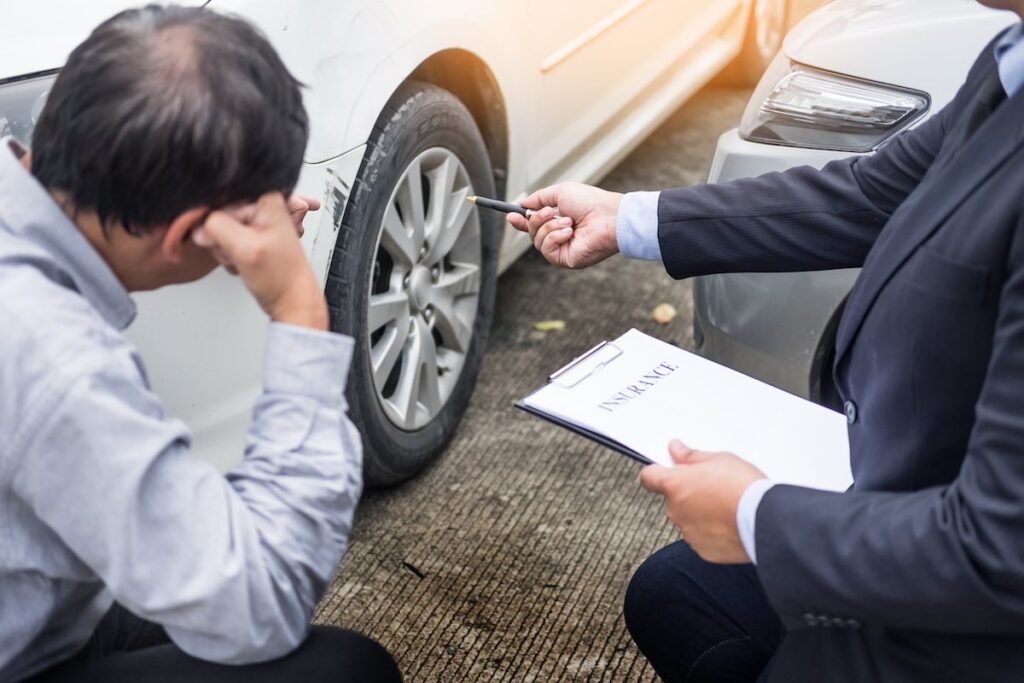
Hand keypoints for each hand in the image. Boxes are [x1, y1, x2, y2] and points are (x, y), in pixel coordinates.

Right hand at [192, 193, 328, 330]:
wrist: (290, 300)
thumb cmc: (281, 277)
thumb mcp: (246, 248)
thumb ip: (217, 228)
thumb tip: (197, 225)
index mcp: (267, 199)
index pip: (222, 200)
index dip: (216, 222)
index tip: (223, 239)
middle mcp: (261, 207)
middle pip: (219, 214)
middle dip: (221, 238)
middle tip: (238, 252)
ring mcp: (254, 224)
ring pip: (219, 230)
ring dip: (224, 249)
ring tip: (243, 260)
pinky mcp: (249, 237)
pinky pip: (224, 241)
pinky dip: (228, 255)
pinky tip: (242, 263)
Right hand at [505, 182, 621, 268]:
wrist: (608, 217)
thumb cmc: (590, 202)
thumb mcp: (560, 193)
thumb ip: (539, 198)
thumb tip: (522, 203)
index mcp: (558, 219)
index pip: (534, 224)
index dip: (521, 221)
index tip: (511, 215)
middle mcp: (559, 235)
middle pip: (531, 232)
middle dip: (536, 220)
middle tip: (549, 212)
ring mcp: (561, 248)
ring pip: (536, 240)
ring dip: (549, 227)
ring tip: (568, 221)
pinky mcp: (564, 259)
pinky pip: (546, 250)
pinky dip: (554, 237)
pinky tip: (569, 232)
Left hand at [639, 440, 766, 563]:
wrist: (765, 520)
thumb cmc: (743, 486)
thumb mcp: (720, 459)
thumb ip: (692, 456)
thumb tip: (675, 450)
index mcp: (675, 485)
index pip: (649, 477)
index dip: (657, 472)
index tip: (667, 470)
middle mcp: (676, 510)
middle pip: (674, 499)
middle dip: (688, 494)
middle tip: (713, 488)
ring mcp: (688, 532)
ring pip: (688, 519)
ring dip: (700, 514)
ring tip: (727, 507)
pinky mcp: (702, 550)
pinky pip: (702, 538)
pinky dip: (712, 533)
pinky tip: (731, 524)